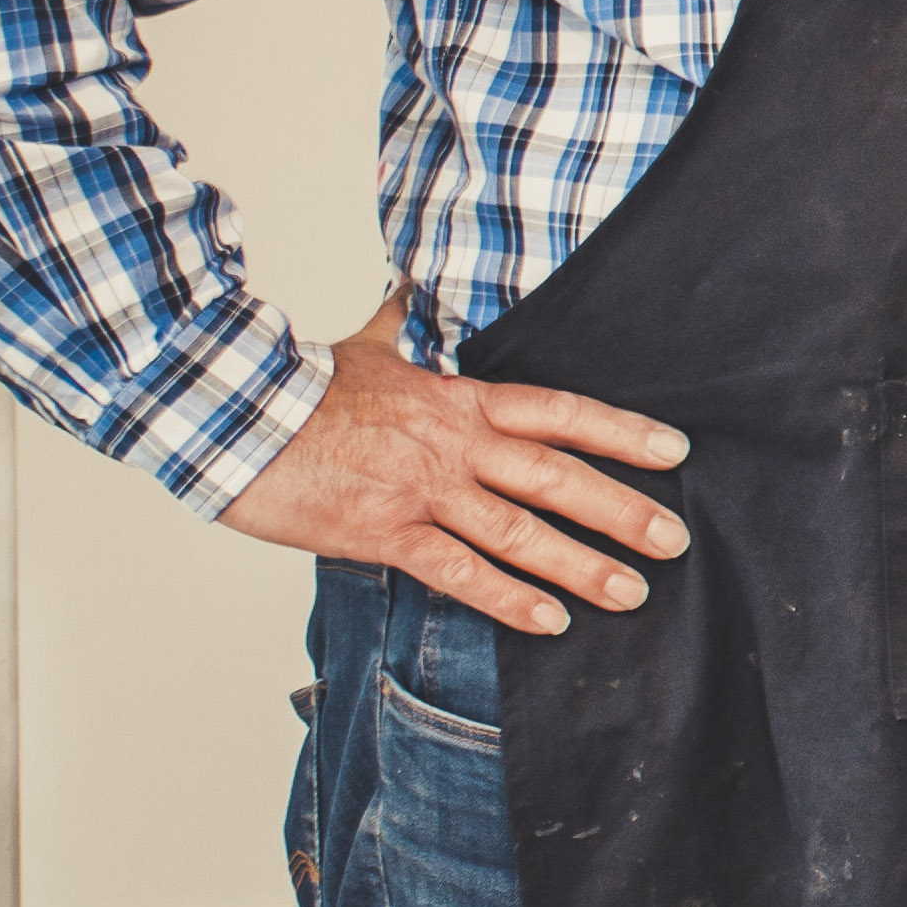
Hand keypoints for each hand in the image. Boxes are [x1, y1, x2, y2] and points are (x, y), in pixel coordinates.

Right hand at [220, 299, 692, 636]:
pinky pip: (458, 572)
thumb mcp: (367, 346)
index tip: (674, 451)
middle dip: (622, 510)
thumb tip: (412, 286)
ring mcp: (422, 491)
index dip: (622, 432)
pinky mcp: (382, 533)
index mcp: (459, 401)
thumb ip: (404, 325)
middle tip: (675, 539)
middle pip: (558, 477)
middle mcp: (454, 446)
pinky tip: (550, 620)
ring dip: (582, 564)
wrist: (231, 413)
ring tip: (633, 591)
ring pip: (520, 531)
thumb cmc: (297, 385)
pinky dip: (507, 598)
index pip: (560, 413)